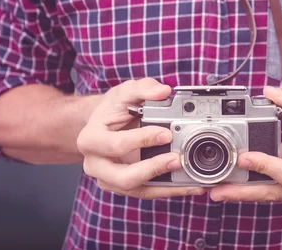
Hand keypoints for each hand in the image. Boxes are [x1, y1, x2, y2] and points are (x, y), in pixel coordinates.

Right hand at [77, 78, 205, 198]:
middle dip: (153, 169)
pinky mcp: (125, 187)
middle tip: (177, 159)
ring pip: (138, 191)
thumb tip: (163, 91)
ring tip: (190, 178)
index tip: (167, 133)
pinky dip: (171, 190)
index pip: (115, 145)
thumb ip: (143, 88)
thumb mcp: (124, 92)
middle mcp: (95, 164)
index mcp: (91, 139)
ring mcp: (110, 179)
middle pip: (123, 177)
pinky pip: (149, 193)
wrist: (105, 125)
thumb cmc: (113, 109)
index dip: (142, 140)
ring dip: (166, 186)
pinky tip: (191, 186)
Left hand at [210, 86, 281, 204]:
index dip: (266, 167)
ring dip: (241, 194)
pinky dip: (247, 191)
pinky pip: (267, 192)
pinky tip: (228, 188)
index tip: (243, 158)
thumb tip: (269, 93)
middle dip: (244, 191)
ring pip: (268, 195)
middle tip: (218, 190)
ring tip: (216, 191)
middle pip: (274, 191)